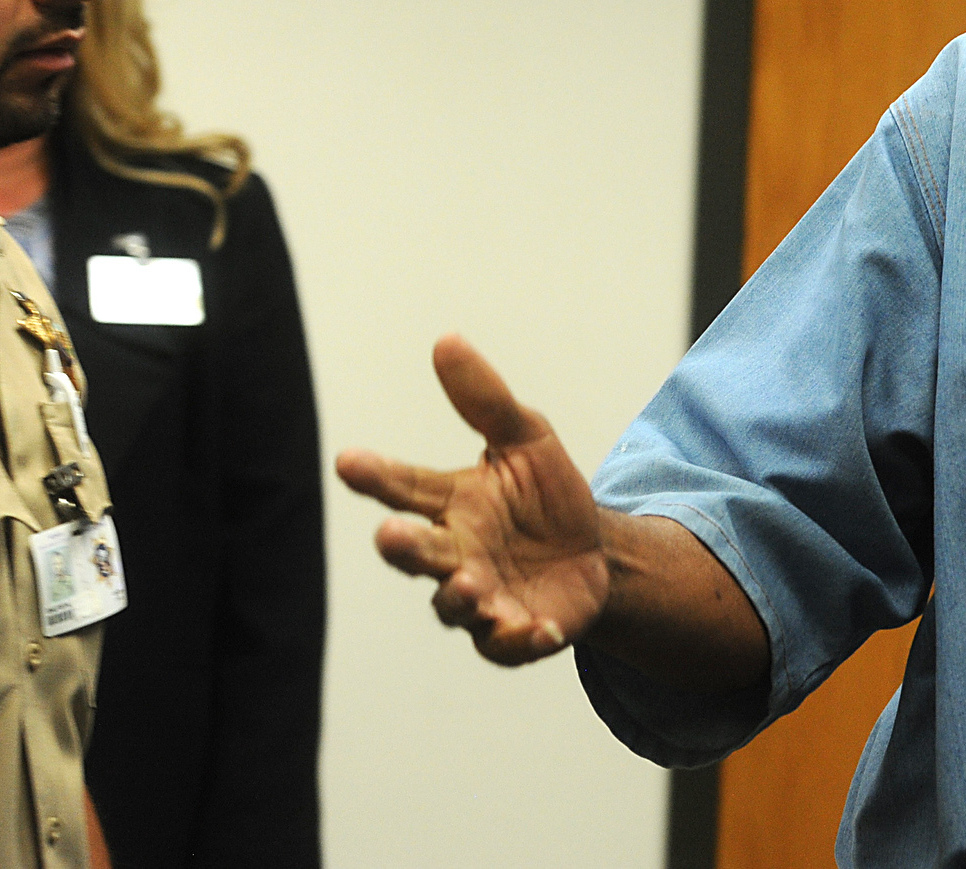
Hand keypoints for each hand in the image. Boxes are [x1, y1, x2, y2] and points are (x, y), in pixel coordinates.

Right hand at [336, 336, 608, 665]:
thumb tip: (446, 340)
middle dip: (404, 546)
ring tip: (472, 586)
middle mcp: (453, 554)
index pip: (404, 486)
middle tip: (391, 533)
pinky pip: (506, 643)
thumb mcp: (528, 438)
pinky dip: (519, 638)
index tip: (348, 461)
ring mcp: (478, 598)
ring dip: (460, 596)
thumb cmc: (546, 496)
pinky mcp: (512, 634)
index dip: (376, 475)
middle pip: (417, 552)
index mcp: (450, 504)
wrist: (598, 553)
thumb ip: (486, 399)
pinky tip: (536, 628)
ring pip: (454, 604)